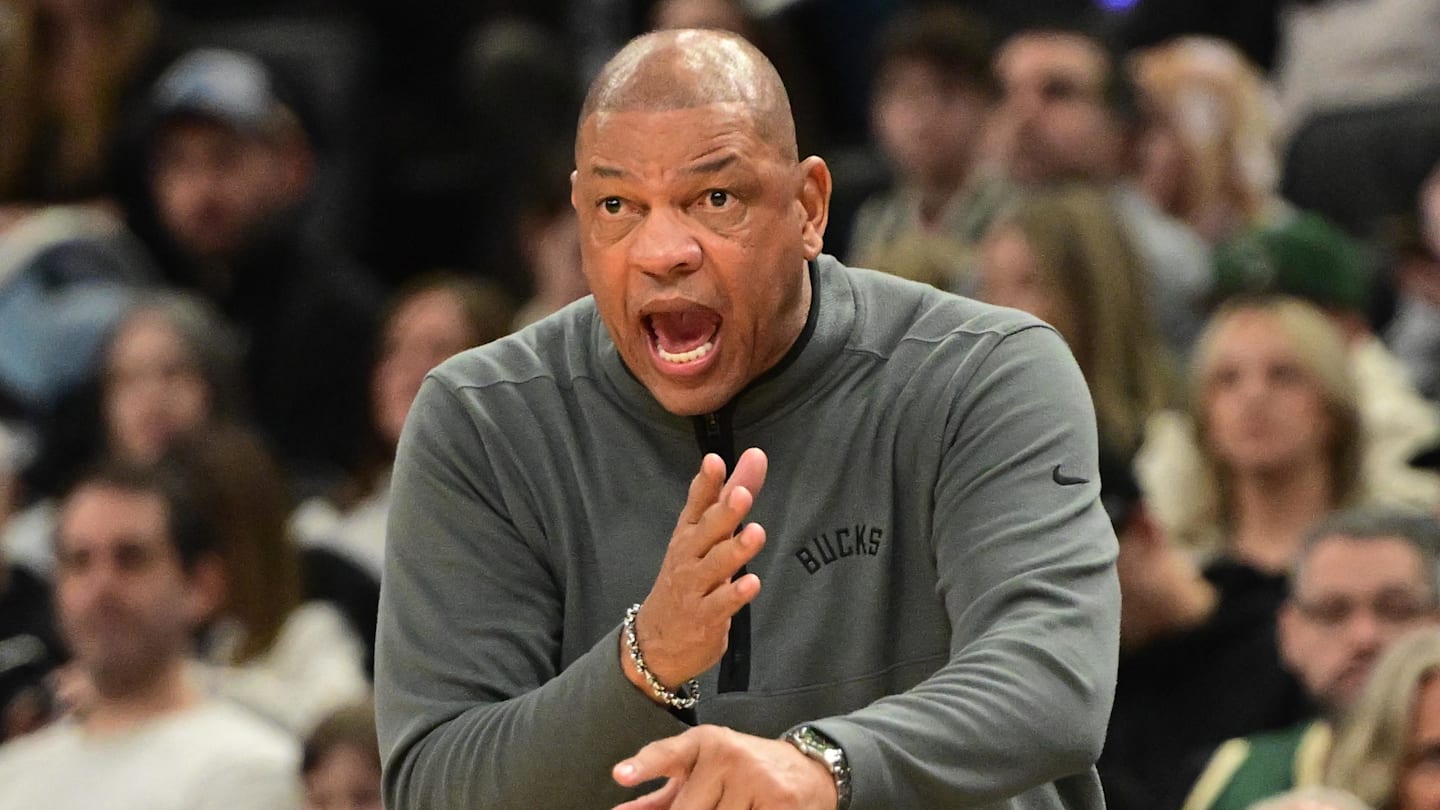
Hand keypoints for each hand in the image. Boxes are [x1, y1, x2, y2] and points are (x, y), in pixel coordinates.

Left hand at [611, 725, 837, 809]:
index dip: (644, 766)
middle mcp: (727, 754)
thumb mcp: (701, 777)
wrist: (809, 771)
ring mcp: (755, 777)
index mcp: (704, 743)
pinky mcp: (779, 802)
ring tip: (738, 805)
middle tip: (717, 804)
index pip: (668, 755)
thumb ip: (660, 799)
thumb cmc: (742, 776)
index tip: (621, 775)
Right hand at [624, 448, 767, 693]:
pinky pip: (721, 605)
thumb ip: (732, 495)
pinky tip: (752, 583)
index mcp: (688, 533)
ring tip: (757, 533)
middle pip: (707, 531)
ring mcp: (694, 587)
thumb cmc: (688, 577)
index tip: (714, 460)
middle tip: (741, 495)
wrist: (656, 640)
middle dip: (724, 512)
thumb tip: (756, 455)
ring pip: (716, 566)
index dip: (706, 483)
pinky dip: (736, 595)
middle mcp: (688, 556)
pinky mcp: (704, 617)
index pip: (696, 504)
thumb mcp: (707, 535)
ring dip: (736, 550)